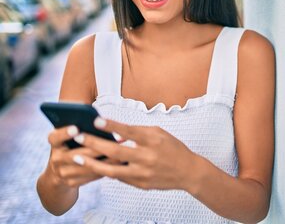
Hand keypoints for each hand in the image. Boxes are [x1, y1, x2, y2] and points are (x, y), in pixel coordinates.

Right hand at [46, 125, 121, 187]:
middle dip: (96, 148)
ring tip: (122, 154)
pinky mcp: (71, 183)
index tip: (76, 128)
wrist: (58, 172)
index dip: (65, 133)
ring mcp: (62, 173)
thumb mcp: (70, 135)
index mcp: (54, 142)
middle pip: (75, 154)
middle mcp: (55, 158)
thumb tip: (99, 119)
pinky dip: (106, 169)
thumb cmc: (72, 145)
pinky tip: (119, 164)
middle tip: (113, 143)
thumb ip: (80, 127)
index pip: (55, 137)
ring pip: (86, 167)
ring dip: (105, 161)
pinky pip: (91, 176)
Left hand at [70, 117, 199, 190]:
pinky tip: (92, 166)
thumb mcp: (159, 133)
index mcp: (153, 141)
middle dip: (94, 143)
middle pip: (115, 150)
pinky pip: (118, 177)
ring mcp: (143, 173)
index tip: (95, 120)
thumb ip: (137, 131)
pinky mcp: (140, 184)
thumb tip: (115, 134)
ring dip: (91, 163)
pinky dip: (105, 171)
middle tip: (78, 137)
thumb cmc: (172, 148)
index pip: (129, 131)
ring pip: (111, 169)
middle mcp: (147, 157)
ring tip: (76, 157)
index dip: (112, 126)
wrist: (188, 171)